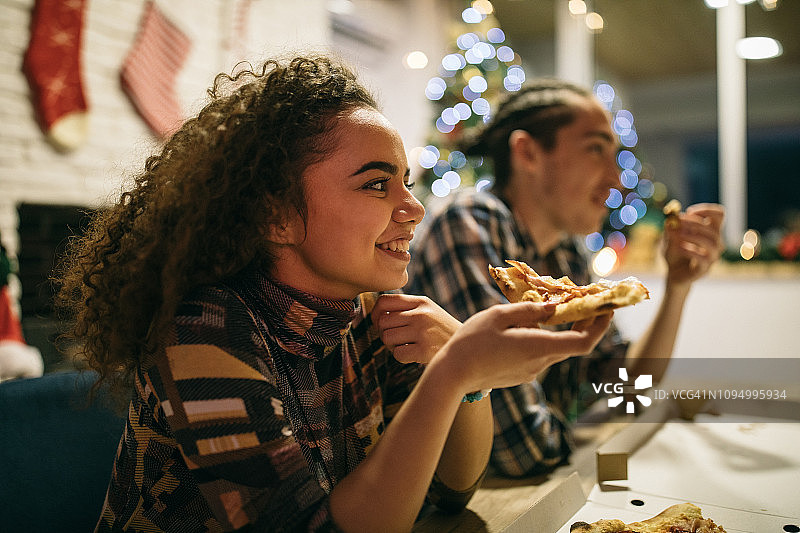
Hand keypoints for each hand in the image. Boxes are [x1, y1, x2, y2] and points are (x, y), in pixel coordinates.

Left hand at [372, 293, 460, 363]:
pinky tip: (414, 355)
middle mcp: (421, 314)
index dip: (375, 314)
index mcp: (421, 301)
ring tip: (406, 346)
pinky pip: (397, 353)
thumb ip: (407, 308)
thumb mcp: (429, 311)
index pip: (383, 301)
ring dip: (392, 346)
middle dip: (384, 333)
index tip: (380, 323)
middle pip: (382, 322)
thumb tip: (376, 313)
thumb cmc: (442, 331)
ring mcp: (423, 331)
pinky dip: (401, 357)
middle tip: (397, 339)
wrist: (470, 348)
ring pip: (386, 338)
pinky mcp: (424, 350)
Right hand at [435, 302, 612, 393]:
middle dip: (585, 322)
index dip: (600, 326)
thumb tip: (554, 306)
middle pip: (573, 343)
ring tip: (558, 306)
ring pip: (556, 347)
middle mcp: (540, 363)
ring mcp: (531, 371)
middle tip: (587, 299)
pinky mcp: (521, 374)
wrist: (452, 374)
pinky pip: (541, 353)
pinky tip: (532, 324)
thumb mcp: (498, 316)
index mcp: (538, 347)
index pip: (583, 341)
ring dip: (563, 329)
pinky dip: (546, 337)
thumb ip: (529, 310)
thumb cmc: (471, 341)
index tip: (606, 308)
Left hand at [663, 203, 724, 284]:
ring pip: (712, 242)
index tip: (690, 212)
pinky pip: (703, 258)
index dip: (707, 210)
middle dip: (695, 223)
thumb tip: (671, 218)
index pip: (720, 215)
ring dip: (694, 236)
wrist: (672, 274)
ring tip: (679, 234)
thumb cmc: (674, 253)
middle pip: (713, 229)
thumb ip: (670, 228)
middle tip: (679, 223)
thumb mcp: (668, 238)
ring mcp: (712, 256)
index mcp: (710, 231)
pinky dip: (691, 250)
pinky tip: (680, 248)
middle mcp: (715, 243)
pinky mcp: (705, 269)